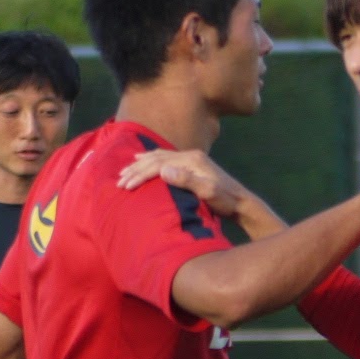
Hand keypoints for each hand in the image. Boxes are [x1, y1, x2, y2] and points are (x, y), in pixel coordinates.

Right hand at [119, 150, 256, 218]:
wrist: (241, 203)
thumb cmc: (225, 201)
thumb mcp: (208, 192)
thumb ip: (187, 180)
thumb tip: (163, 170)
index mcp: (191, 160)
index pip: (158, 164)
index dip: (140, 174)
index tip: (125, 186)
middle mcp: (190, 156)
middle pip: (156, 158)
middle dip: (136, 169)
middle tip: (118, 180)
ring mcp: (192, 159)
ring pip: (160, 156)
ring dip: (141, 163)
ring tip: (125, 170)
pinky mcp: (192, 165)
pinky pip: (166, 158)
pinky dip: (151, 159)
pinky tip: (144, 160)